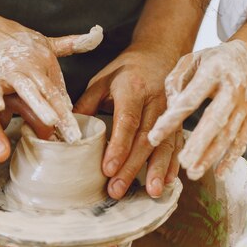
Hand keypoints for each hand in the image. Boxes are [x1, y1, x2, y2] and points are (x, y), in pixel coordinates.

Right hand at [0, 23, 103, 142]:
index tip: (77, 132)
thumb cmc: (14, 40)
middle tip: (73, 134)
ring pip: (28, 90)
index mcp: (46, 62)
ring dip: (39, 105)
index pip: (60, 91)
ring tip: (50, 121)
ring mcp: (11, 71)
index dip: (68, 111)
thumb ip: (71, 44)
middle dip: (62, 115)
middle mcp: (32, 67)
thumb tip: (97, 35)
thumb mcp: (45, 42)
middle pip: (50, 94)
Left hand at [74, 48, 183, 199]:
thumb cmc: (126, 71)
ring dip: (157, 170)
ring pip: (164, 144)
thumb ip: (86, 105)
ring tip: (150, 192)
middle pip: (145, 139)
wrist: (160, 54)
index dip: (118, 147)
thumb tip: (68, 133)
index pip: (127, 121)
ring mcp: (170, 112)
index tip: (108, 169)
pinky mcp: (178, 121)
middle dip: (132, 167)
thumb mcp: (101, 81)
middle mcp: (156, 101)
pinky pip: (176, 144)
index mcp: (133, 89)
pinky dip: (172, 164)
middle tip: (118, 189)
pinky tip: (165, 182)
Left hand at [148, 40, 246, 179]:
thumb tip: (170, 108)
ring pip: (229, 134)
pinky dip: (232, 158)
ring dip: (212, 155)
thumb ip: (175, 81)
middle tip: (182, 162)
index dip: (171, 119)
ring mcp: (246, 104)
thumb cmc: (213, 61)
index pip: (189, 99)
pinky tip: (220, 173)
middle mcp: (233, 88)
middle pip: (214, 120)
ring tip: (193, 172)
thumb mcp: (191, 60)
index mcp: (214, 71)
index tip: (153, 137)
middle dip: (198, 143)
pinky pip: (243, 140)